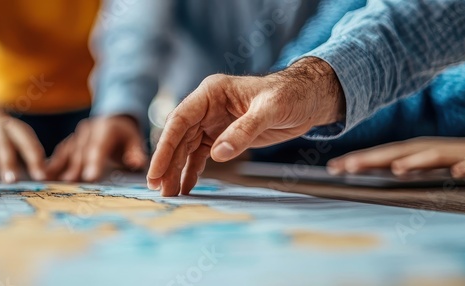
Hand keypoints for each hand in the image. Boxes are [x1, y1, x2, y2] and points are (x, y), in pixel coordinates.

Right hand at [0, 92, 45, 182]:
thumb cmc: (7, 135)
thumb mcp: (18, 137)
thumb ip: (31, 156)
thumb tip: (46, 178)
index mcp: (15, 128)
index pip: (27, 142)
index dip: (35, 159)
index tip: (42, 176)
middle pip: (3, 146)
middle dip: (8, 162)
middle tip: (12, 180)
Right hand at [47, 115, 146, 181]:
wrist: (114, 120)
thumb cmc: (126, 137)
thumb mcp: (135, 141)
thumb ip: (136, 152)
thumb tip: (136, 163)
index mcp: (106, 128)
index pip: (99, 146)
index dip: (94, 161)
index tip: (91, 177)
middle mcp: (88, 129)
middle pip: (81, 151)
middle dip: (76, 167)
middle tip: (71, 183)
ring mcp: (77, 135)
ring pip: (68, 151)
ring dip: (60, 166)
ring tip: (51, 180)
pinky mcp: (70, 141)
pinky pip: (61, 152)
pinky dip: (53, 163)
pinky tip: (45, 175)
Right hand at [147, 57, 345, 195]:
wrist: (308, 99)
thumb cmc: (291, 95)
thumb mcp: (270, 110)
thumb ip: (244, 131)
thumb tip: (219, 154)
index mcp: (211, 93)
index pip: (180, 120)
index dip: (165, 146)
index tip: (156, 169)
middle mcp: (206, 107)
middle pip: (178, 137)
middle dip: (167, 163)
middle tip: (158, 188)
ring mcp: (211, 122)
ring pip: (186, 148)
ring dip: (177, 170)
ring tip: (168, 193)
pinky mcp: (221, 136)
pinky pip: (201, 155)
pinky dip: (192, 171)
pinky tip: (186, 187)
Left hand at [326, 137, 464, 178]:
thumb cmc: (453, 162)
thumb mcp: (422, 166)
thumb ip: (400, 169)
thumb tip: (371, 176)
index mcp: (414, 151)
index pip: (381, 155)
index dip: (358, 160)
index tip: (332, 168)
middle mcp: (430, 149)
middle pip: (398, 154)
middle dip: (374, 160)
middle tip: (349, 168)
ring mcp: (454, 154)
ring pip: (433, 157)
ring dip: (415, 162)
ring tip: (396, 170)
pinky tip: (458, 174)